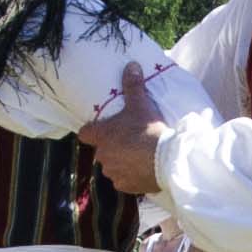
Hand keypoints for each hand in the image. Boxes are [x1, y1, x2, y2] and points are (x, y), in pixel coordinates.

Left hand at [77, 63, 170, 197]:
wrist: (167, 160)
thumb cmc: (148, 130)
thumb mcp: (141, 105)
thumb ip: (133, 86)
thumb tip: (131, 64)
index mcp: (101, 136)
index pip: (84, 134)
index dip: (92, 130)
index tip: (102, 128)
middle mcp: (102, 156)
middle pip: (101, 150)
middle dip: (112, 146)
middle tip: (129, 140)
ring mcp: (113, 173)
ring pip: (112, 166)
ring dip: (121, 162)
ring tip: (138, 155)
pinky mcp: (126, 187)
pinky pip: (124, 180)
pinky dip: (131, 176)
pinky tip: (144, 169)